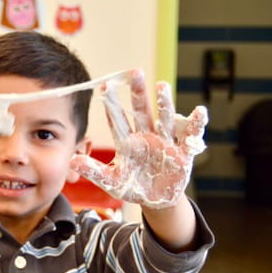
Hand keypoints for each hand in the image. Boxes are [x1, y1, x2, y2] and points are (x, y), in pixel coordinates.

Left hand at [71, 69, 207, 208]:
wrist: (156, 201)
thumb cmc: (132, 187)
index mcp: (128, 142)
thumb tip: (72, 159)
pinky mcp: (182, 151)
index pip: (118, 119)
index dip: (113, 104)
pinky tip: (199, 112)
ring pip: (163, 118)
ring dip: (164, 102)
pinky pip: (189, 134)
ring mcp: (164, 142)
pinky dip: (196, 123)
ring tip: (161, 86)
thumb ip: (93, 170)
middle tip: (134, 71)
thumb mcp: (111, 181)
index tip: (105, 86)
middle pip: (141, 111)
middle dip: (138, 92)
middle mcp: (146, 136)